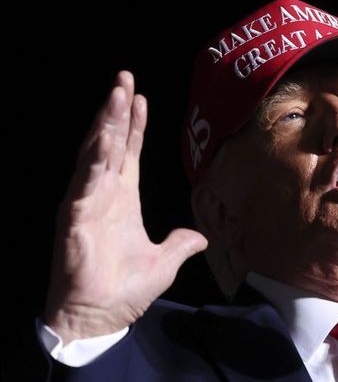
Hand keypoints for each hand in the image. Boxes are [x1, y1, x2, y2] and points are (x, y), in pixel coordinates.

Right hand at [44, 71, 206, 344]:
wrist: (100, 319)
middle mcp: (103, 195)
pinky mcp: (75, 218)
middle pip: (110, 144)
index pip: (128, 153)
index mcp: (123, 200)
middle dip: (117, 111)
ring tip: (116, 94)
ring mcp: (87, 203)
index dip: (134, 126)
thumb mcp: (164, 262)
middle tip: (125, 79)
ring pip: (95, 154)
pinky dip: (95, 159)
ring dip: (106, 123)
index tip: (141, 99)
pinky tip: (104, 137)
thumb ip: (180, 244)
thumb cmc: (125, 290)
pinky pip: (85, 182)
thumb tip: (201, 237)